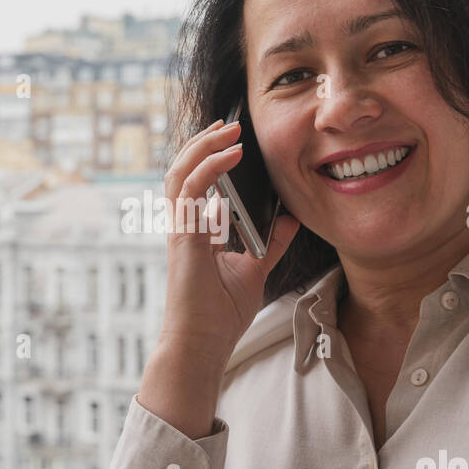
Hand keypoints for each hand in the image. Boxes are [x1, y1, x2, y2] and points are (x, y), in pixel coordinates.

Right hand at [156, 117, 299, 370]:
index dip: (209, 158)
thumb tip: (289, 217)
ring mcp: (180, 230)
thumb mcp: (255, 270)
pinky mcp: (182, 236)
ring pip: (180, 172)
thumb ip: (271, 243)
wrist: (203, 343)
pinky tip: (231, 154)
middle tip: (229, 125)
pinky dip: (210, 166)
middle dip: (204, 143)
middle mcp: (184, 226)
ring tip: (228, 130)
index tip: (232, 141)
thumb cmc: (221, 315)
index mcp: (196, 232)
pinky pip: (191, 189)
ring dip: (203, 146)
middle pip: (183, 170)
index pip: (196, 184)